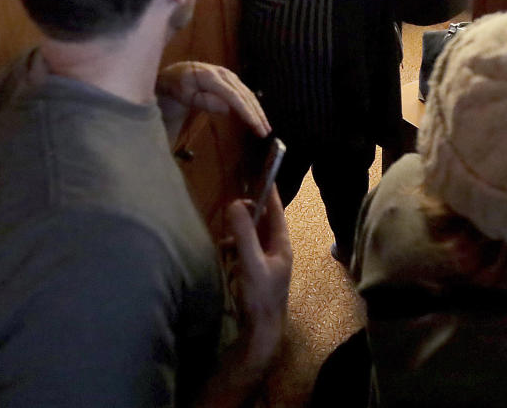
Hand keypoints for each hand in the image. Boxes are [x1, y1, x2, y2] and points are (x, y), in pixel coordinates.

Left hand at [156, 61, 270, 137]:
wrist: (172, 75)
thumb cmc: (175, 88)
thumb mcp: (183, 96)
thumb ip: (204, 102)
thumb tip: (227, 109)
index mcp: (211, 77)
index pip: (234, 97)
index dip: (247, 112)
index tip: (256, 126)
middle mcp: (223, 74)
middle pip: (245, 95)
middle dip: (257, 114)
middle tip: (265, 132)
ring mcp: (227, 75)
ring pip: (247, 94)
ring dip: (258, 111)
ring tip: (265, 127)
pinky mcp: (229, 79)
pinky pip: (244, 93)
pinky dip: (252, 105)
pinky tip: (257, 116)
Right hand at [199, 188, 291, 407]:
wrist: (260, 332)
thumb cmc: (260, 296)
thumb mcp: (250, 262)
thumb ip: (243, 234)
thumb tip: (235, 204)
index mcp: (281, 245)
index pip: (276, 211)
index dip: (269, 193)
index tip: (264, 174)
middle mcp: (276, 251)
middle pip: (263, 222)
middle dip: (248, 213)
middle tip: (232, 208)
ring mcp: (266, 262)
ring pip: (252, 236)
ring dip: (239, 232)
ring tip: (226, 233)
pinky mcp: (255, 273)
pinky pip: (244, 251)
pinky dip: (234, 248)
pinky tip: (225, 253)